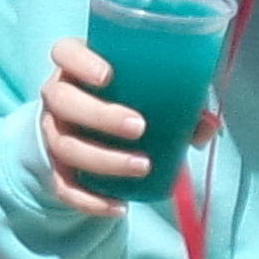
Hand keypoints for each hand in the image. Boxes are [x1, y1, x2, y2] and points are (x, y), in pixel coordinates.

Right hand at [36, 36, 170, 216]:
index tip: (108, 76)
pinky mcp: (55, 167)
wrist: (84, 129)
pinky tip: (119, 206)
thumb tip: (205, 126)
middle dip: (100, 116)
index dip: (81, 62)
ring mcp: (53, 132)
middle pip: (62, 100)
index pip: (65, 52)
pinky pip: (63, 186)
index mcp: (76, 67)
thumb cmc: (122, 97)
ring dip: (103, 159)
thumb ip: (177, 99)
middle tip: (139, 127)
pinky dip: (90, 200)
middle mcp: (58, 96)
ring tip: (142, 166)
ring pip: (64, 146)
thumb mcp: (144, 89)